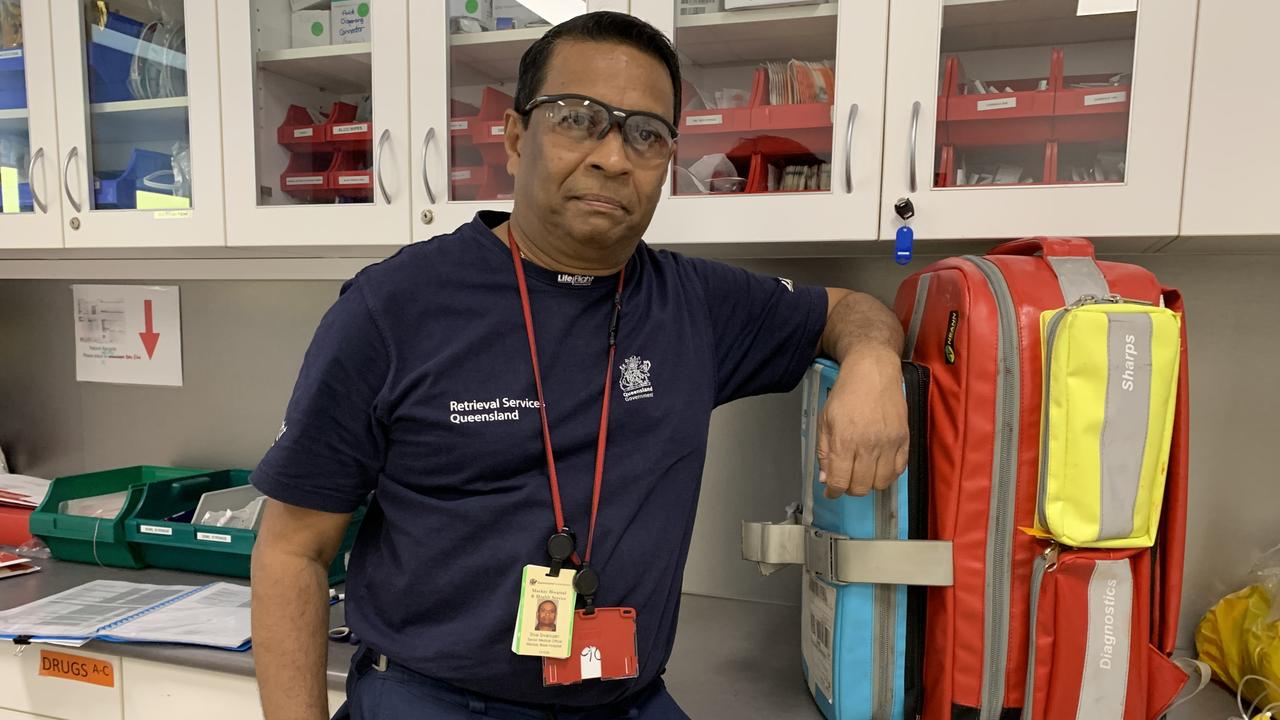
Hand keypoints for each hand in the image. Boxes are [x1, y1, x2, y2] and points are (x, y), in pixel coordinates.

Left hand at [815, 348, 908, 497]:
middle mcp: (868, 445)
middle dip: (850, 488)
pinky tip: (879, 465)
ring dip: (870, 483)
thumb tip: (826, 479)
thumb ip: (824, 452)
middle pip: (861, 487)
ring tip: (863, 472)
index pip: (840, 481)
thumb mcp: (825, 421)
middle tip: (847, 479)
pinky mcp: (904, 439)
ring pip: (881, 483)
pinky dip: (888, 474)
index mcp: (844, 441)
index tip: (832, 491)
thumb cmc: (846, 394)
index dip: (834, 492)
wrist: (873, 372)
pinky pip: (899, 470)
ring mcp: (889, 443)